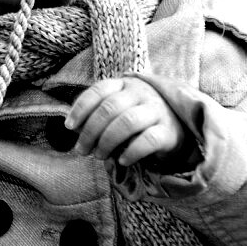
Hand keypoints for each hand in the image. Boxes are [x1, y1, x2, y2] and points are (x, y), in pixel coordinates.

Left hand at [65, 77, 186, 167]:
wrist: (177, 127)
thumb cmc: (138, 119)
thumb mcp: (118, 111)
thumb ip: (97, 115)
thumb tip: (75, 129)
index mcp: (125, 84)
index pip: (99, 90)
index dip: (81, 108)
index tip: (69, 126)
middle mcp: (141, 93)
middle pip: (110, 108)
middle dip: (90, 131)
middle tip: (82, 150)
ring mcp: (157, 109)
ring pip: (127, 122)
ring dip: (107, 142)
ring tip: (99, 155)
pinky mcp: (169, 130)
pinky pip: (148, 139)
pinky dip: (132, 151)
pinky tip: (122, 160)